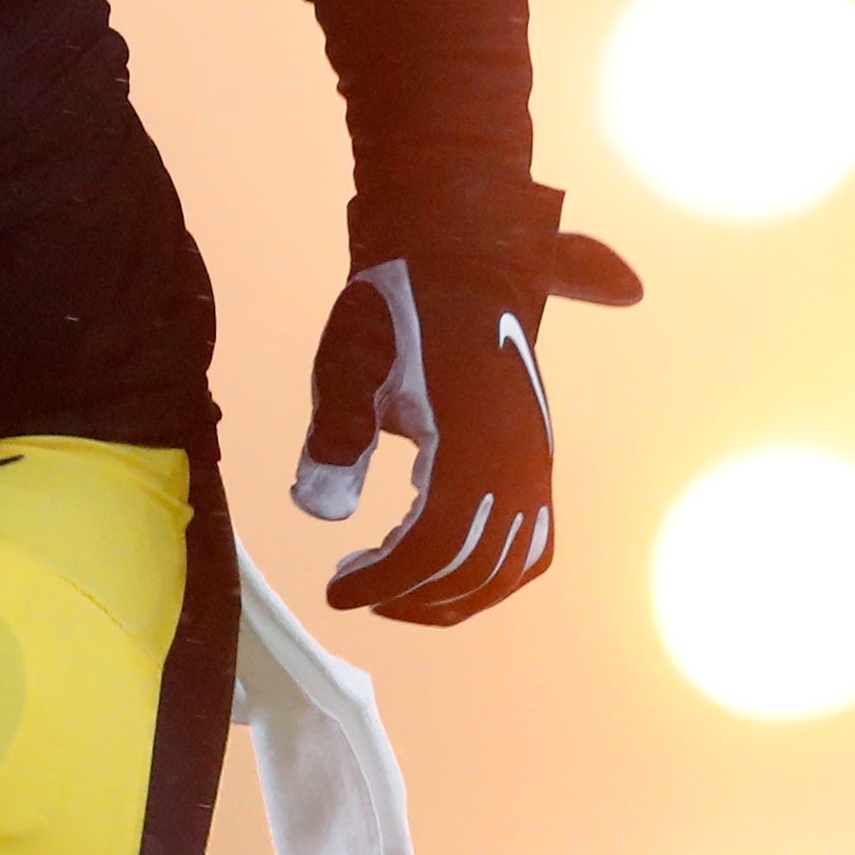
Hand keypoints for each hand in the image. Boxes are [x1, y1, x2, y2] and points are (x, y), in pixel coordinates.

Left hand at [294, 224, 641, 625]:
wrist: (460, 259)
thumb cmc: (394, 309)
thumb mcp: (349, 365)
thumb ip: (335, 439)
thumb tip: (318, 513)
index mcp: (474, 443)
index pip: (435, 545)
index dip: (386, 581)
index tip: (335, 593)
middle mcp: (520, 462)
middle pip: (476, 566)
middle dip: (412, 594)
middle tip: (352, 589)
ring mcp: (536, 462)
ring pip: (514, 564)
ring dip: (455, 593)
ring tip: (390, 589)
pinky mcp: (537, 458)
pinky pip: (533, 541)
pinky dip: (494, 571)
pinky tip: (442, 566)